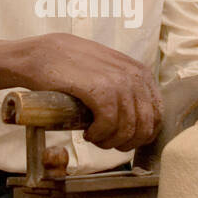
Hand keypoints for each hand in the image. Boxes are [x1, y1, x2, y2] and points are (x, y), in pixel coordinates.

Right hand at [24, 33, 161, 151]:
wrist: (40, 55)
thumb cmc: (71, 66)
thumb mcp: (108, 70)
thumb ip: (126, 87)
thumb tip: (139, 119)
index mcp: (140, 72)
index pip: (157, 114)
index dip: (143, 135)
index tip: (125, 140)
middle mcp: (134, 76)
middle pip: (145, 126)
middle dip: (127, 142)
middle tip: (107, 142)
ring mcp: (118, 82)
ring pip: (127, 128)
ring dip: (110, 141)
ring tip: (95, 137)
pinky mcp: (99, 90)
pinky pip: (109, 124)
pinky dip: (99, 135)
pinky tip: (88, 133)